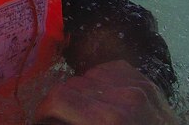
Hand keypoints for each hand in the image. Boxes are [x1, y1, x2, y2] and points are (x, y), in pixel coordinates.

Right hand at [33, 60, 178, 124]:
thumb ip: (71, 124)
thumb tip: (46, 120)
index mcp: (107, 121)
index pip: (58, 98)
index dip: (43, 109)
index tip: (42, 119)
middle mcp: (123, 98)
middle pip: (70, 85)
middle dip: (61, 103)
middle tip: (62, 118)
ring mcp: (138, 85)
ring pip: (88, 75)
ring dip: (81, 91)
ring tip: (85, 109)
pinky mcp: (146, 81)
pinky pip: (110, 69)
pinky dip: (101, 81)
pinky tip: (103, 97)